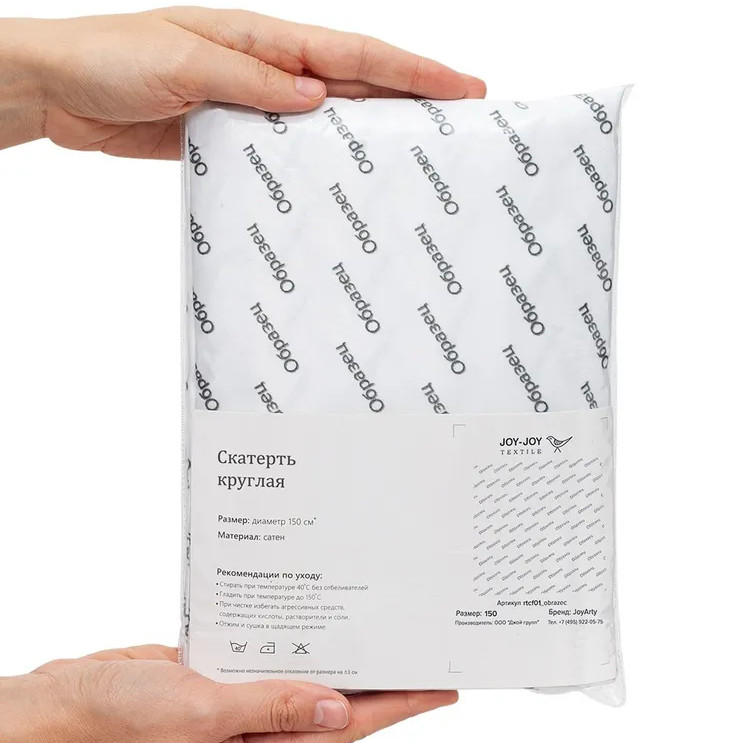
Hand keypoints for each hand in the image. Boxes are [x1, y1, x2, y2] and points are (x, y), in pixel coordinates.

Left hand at [0, 8, 485, 156]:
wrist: (61, 89)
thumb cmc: (112, 57)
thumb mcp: (186, 60)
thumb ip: (252, 82)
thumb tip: (317, 99)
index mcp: (262, 39)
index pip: (352, 55)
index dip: (411, 70)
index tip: (460, 87)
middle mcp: (265, 68)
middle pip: (353, 84)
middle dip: (410, 100)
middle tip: (461, 121)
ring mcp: (250, 103)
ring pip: (326, 121)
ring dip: (370, 136)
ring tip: (415, 159)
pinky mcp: (230, 137)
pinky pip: (284, 153)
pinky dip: (314, 167)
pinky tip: (337, 187)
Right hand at [0, 644, 456, 742]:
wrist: (63, 705)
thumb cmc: (119, 720)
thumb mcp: (201, 712)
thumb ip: (273, 706)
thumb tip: (341, 708)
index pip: (343, 730)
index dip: (396, 708)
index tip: (440, 689)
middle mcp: (252, 737)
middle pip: (331, 708)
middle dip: (378, 683)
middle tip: (423, 653)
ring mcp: (233, 710)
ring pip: (299, 683)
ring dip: (335, 660)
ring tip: (383, 634)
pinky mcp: (214, 683)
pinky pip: (265, 664)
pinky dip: (290, 644)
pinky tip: (312, 621)